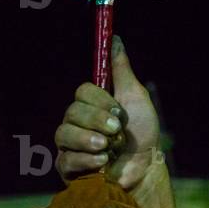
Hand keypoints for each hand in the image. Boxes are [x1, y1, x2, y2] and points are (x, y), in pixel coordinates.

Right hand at [54, 35, 160, 191]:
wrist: (145, 168)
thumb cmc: (142, 133)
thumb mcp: (135, 96)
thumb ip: (122, 70)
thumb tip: (115, 38)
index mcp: (92, 104)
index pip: (82, 92)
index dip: (99, 100)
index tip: (119, 111)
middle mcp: (77, 122)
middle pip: (71, 111)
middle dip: (97, 121)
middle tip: (116, 130)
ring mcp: (70, 145)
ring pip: (64, 133)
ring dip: (89, 139)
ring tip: (108, 147)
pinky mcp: (68, 168)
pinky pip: (65, 159)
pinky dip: (85, 159)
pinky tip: (102, 162)